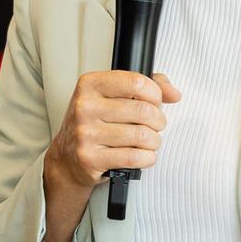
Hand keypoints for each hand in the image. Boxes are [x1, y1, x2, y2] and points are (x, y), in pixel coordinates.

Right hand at [39, 71, 181, 241]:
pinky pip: (134, 157)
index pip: (136, 82)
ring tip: (149, 141)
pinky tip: (143, 155)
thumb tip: (173, 93)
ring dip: (154, 142)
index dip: (155, 93)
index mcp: (90, 85)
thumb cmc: (94, 123)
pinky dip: (147, 158)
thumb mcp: (112, 95)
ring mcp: (85, 134)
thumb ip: (145, 86)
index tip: (156, 101)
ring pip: (142, 136)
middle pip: (143, 111)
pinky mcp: (90, 158)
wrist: (67, 157)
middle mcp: (84, 107)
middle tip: (156, 125)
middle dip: (159, 121)